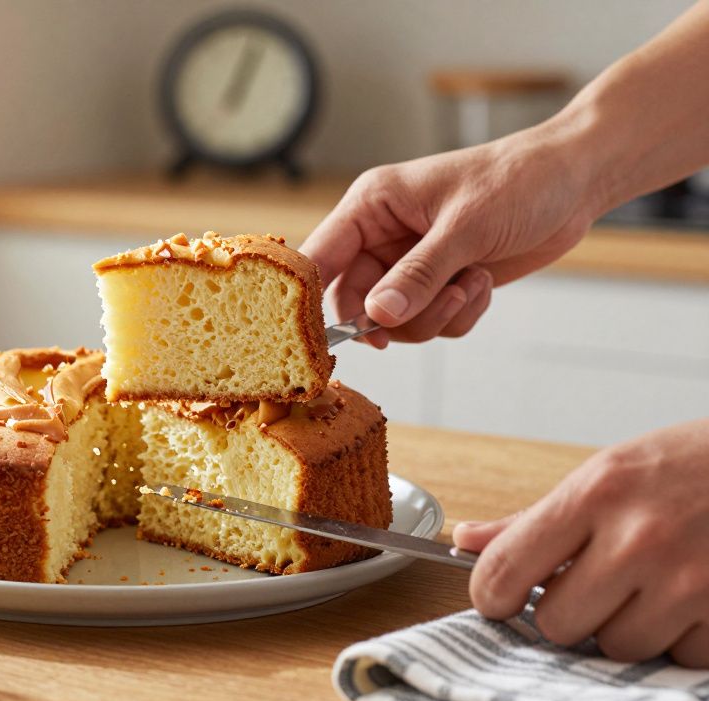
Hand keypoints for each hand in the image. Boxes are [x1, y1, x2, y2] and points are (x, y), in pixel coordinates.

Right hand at [301, 129, 598, 346]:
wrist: (575, 182)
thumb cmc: (518, 181)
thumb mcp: (465, 228)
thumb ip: (418, 275)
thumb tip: (377, 317)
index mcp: (372, 206)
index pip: (319, 257)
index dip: (310, 297)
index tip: (322, 335)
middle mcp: (383, 236)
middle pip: (354, 300)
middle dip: (393, 315)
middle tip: (427, 309)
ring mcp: (411, 262)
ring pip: (393, 320)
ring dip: (433, 316)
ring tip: (470, 284)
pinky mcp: (440, 283)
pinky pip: (429, 322)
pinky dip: (457, 315)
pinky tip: (482, 283)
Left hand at [453, 419, 708, 666]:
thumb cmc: (691, 466)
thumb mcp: (608, 473)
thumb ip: (535, 518)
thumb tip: (466, 540)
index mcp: (596, 494)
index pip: (505, 569)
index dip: (492, 593)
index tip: (500, 596)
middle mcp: (639, 539)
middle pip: (557, 623)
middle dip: (568, 611)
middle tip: (594, 584)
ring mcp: (689, 581)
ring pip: (616, 647)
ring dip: (626, 627)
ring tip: (650, 585)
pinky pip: (677, 657)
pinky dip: (680, 638)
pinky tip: (691, 598)